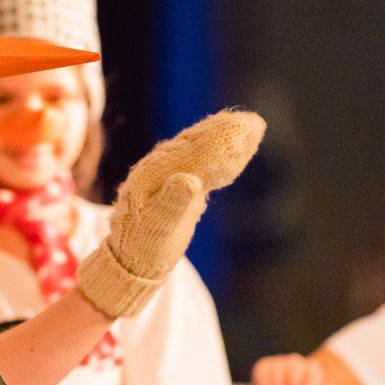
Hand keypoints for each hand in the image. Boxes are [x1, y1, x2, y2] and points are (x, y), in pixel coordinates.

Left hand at [76, 110, 264, 316]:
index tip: (243, 128)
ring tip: (249, 129)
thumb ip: (172, 203)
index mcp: (153, 174)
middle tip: (254, 122)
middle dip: (225, 133)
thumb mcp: (157, 228)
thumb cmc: (143, 248)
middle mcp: (158, 168)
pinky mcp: (175, 186)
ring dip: (223, 140)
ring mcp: (166, 176)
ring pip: (199, 151)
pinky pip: (200, 166)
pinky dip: (219, 159)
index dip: (219, 139)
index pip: (193, 151)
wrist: (130, 261)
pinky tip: (234, 156)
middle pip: (197, 144)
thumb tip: (190, 179)